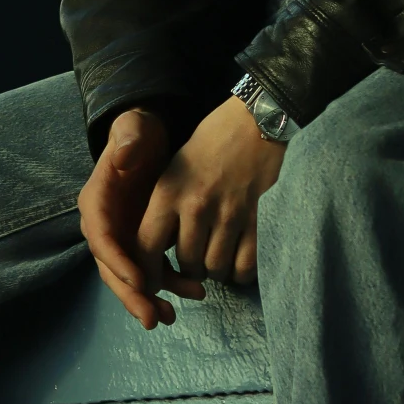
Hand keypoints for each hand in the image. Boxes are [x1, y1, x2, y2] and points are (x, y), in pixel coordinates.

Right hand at [78, 108, 190, 330]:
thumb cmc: (137, 132)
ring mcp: (125, 237)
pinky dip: (172, 284)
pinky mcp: (144, 241)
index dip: (119, 263)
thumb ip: (126, 140)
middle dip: (132, 296)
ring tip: (171, 316)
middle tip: (153, 318)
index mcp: (96, 203)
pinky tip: (194, 293)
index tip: (141, 282)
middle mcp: (106, 226)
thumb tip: (122, 156)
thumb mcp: (132, 129)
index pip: (102, 239)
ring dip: (152, 298)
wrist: (148, 138)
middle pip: (113, 269)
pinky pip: (155, 269)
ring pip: (134, 276)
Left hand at [135, 94, 284, 302]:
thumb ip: (164, 208)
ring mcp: (229, 214)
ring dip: (215, 270)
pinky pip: (245, 264)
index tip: (149, 283)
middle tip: (194, 262)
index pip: (147, 247)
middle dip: (188, 271)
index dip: (147, 273)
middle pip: (186, 263)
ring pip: (215, 267)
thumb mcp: (173, 168)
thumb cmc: (209, 143)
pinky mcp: (257, 218)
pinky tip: (237, 263)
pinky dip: (240, 272)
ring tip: (216, 259)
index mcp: (168, 192)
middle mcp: (196, 206)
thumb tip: (156, 249)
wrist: (253, 121)